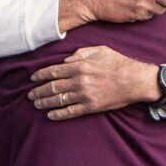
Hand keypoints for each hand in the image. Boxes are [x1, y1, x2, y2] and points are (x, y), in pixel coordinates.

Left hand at [29, 47, 161, 119]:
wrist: (135, 80)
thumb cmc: (118, 63)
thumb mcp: (99, 50)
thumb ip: (80, 53)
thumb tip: (65, 61)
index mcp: (79, 66)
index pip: (53, 71)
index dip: (40, 75)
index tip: (32, 79)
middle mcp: (79, 81)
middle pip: (53, 87)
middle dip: (39, 91)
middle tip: (30, 94)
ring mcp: (84, 95)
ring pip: (58, 100)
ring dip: (45, 102)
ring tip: (36, 104)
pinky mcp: (91, 107)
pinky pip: (71, 112)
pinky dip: (59, 114)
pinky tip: (51, 115)